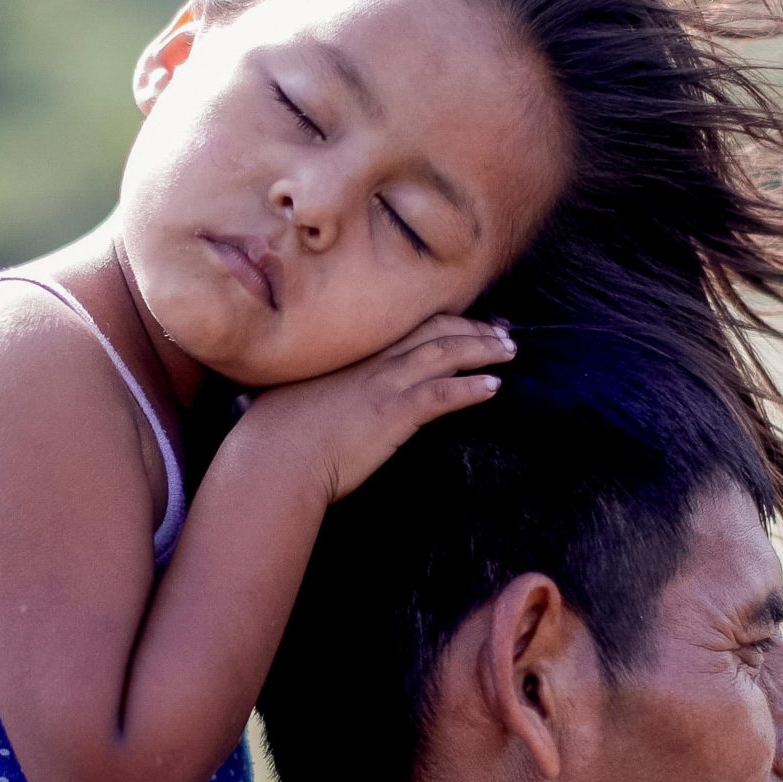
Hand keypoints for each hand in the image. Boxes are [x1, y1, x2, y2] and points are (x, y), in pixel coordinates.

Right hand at [238, 314, 515, 501]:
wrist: (273, 460)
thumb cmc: (275, 437)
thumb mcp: (297, 400)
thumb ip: (320, 392)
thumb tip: (324, 399)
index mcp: (352, 358)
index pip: (408, 327)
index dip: (444, 321)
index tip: (469, 323)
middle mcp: (372, 363)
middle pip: (434, 331)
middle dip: (474, 329)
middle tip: (503, 333)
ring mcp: (383, 385)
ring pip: (445, 353)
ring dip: (482, 350)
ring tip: (509, 351)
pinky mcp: (392, 414)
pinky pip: (442, 394)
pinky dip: (471, 388)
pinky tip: (494, 388)